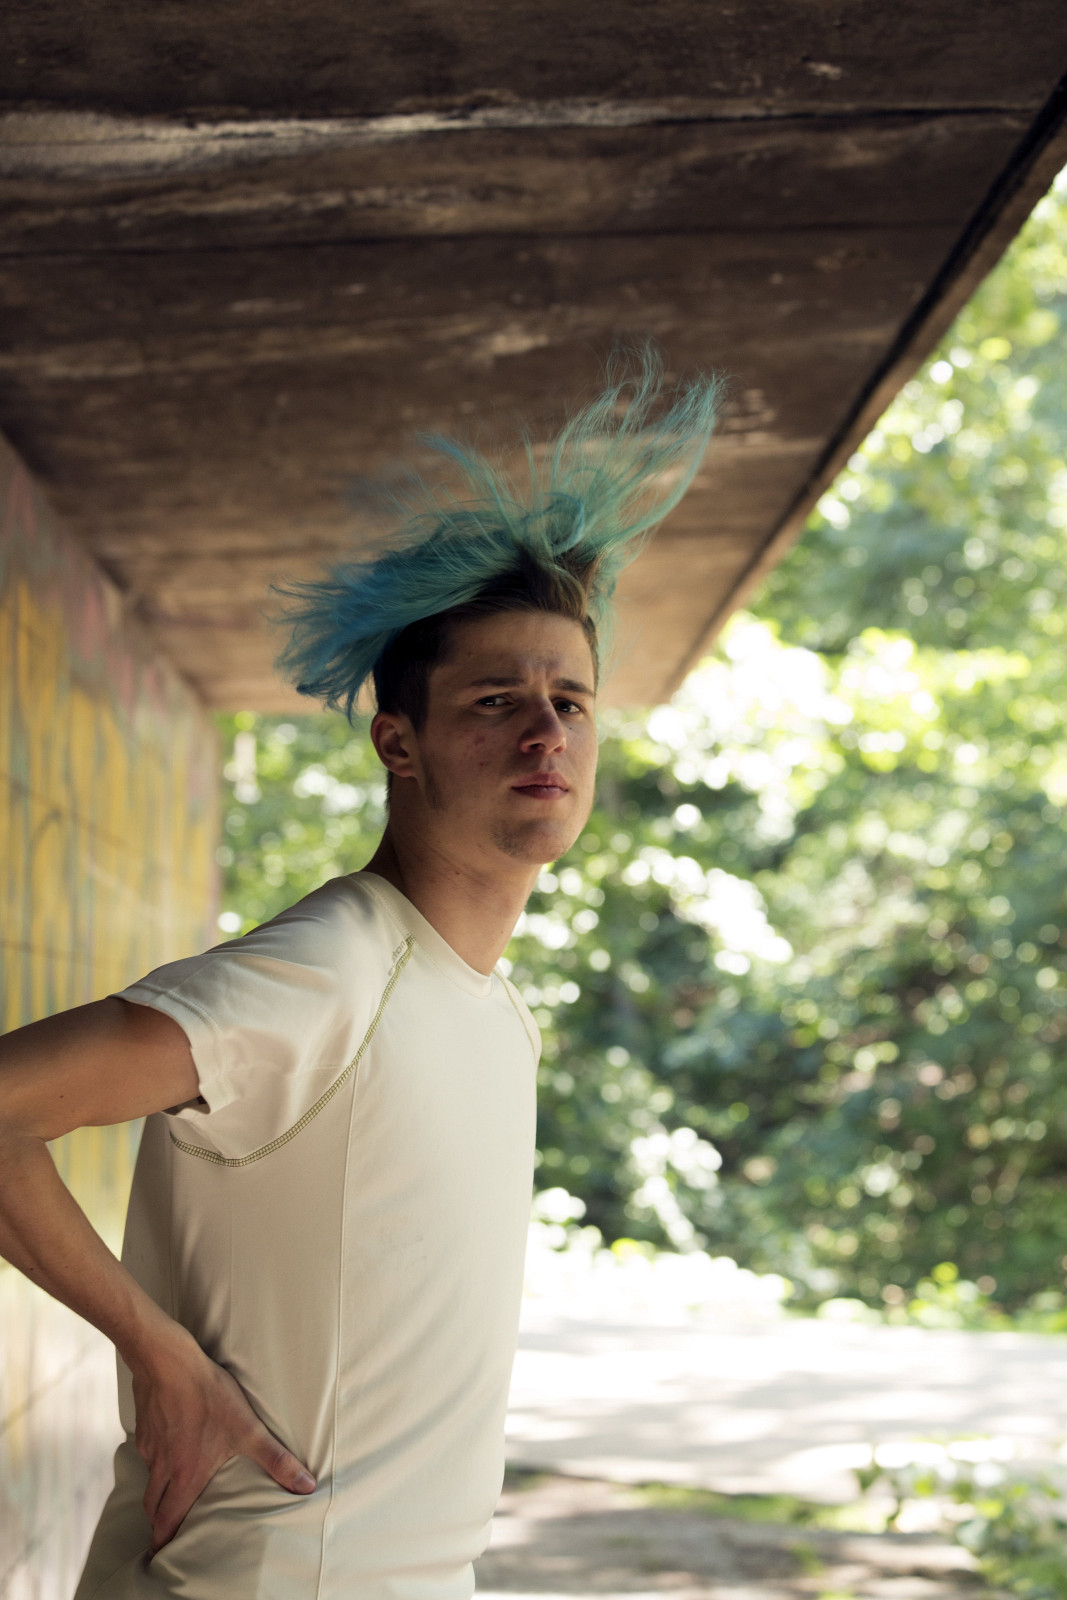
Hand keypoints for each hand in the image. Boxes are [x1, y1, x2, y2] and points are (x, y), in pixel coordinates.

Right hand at [130, 1326, 314, 1552]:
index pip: (167, 1520)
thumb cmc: (207, 1396)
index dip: (163, 1540)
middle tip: (163, 1531)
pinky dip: (155, 1458)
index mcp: (184, 1476)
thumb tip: (304, 1486)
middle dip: (158, 1522)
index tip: (160, 1554)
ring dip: (157, 1491)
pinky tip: (169, 1445)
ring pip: (149, 1478)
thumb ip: (276, 1460)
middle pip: (153, 1506)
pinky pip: (147, 1451)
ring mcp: (150, 1446)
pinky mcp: (145, 1426)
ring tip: (169, 1492)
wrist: (168, 1361)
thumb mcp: (248, 1429)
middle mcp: (162, 1467)